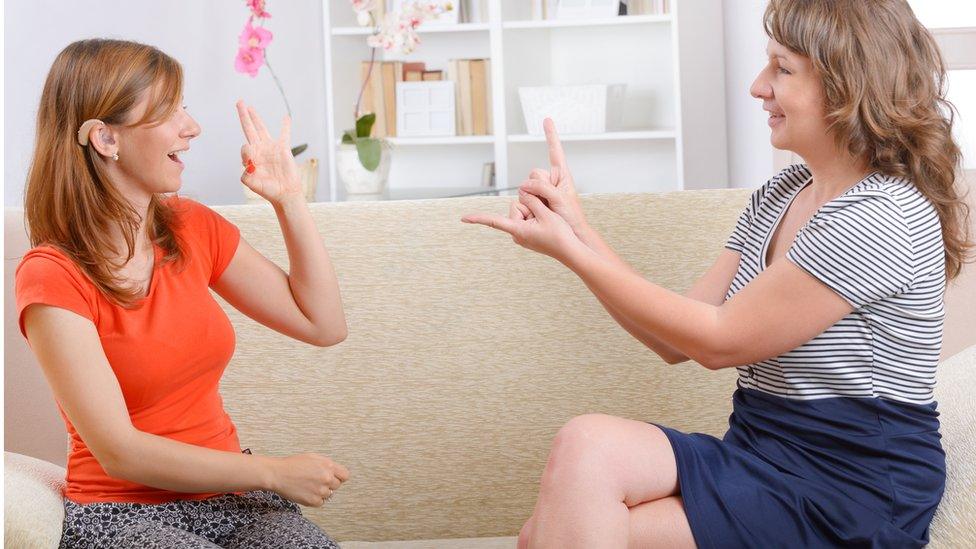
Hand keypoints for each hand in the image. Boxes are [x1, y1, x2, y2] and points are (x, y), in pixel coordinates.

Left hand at [236, 100, 302, 204]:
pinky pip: (285, 134)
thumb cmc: (269, 190)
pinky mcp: (283, 148)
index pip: (245, 146)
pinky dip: (286, 126)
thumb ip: (245, 176)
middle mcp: (259, 150)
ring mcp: (271, 147)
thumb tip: (247, 164)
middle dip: (244, 116)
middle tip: (239, 102)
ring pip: (262, 128)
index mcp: (251, 157)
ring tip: (249, 107)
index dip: (247, 153)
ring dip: (256, 117)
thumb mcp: (252, 184)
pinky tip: (286, 117)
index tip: (252, 163)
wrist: (284, 193)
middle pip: (249, 129)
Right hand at [267, 453, 349, 506]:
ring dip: (321, 492)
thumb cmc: (293, 464)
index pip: (345, 476)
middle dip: (328, 484)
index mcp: (328, 465)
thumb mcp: (314, 457)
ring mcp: (320, 490)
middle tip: (315, 481)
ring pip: (328, 495)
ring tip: (308, 486)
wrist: (278, 474)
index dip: (338, 477)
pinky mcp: (313, 501)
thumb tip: (336, 472)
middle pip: (337, 486)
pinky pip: (320, 502)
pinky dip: (314, 499)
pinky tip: (306, 492)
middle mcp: (327, 478)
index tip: (333, 477)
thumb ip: (327, 464)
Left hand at [461, 188, 585, 264]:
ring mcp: (522, 235)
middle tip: (544, 217)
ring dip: (535, 211)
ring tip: (548, 222)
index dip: (478, 219)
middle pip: (516, 206)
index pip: (493, 222)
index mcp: (517, 230)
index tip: (463, 219)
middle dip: (529, 205)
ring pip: (524, 210)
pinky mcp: (528, 235)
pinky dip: (537, 215)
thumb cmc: (559, 234)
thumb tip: (522, 191)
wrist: (571, 251)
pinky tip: (547, 223)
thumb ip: (531, 198)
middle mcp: (516, 234)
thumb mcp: (545, 211)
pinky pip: (529, 217)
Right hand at [519, 118, 588, 234]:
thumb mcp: (560, 198)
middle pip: (533, 173)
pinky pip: (523, 198)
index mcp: (562, 176)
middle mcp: (550, 181)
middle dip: (538, 185)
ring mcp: (542, 192)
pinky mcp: (535, 203)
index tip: (547, 119)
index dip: (551, 135)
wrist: (571, 235)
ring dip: (533, 198)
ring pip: (526, 187)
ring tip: (548, 210)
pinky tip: (537, 212)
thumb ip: (542, 188)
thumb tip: (523, 185)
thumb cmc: (571, 217)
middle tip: (550, 201)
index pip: (555, 151)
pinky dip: (527, 204)